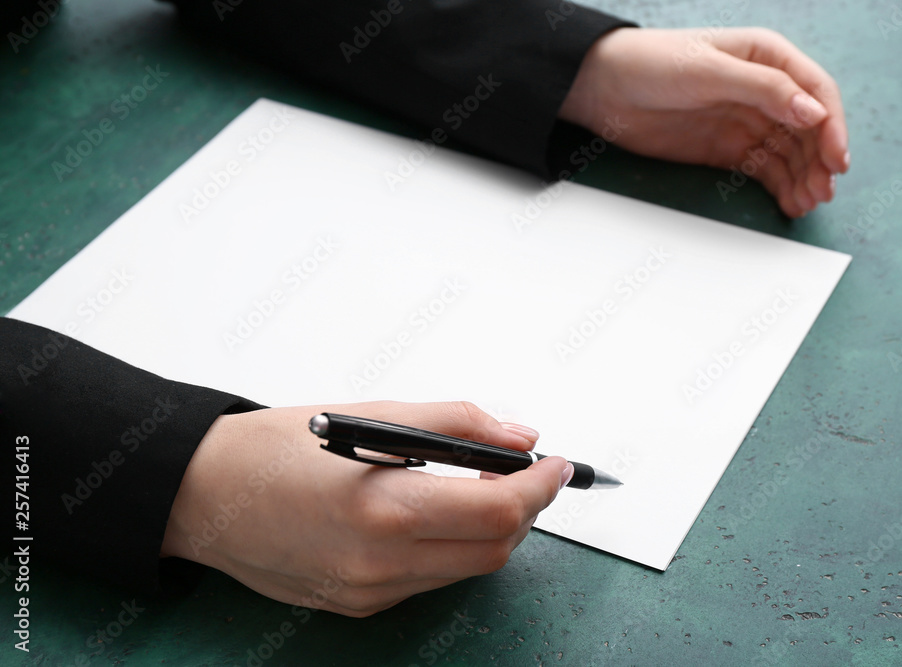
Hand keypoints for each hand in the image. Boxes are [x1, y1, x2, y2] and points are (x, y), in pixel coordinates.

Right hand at [160, 401, 570, 616]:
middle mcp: (379, 564)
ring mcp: (368, 593)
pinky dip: (450, 548)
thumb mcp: (370, 414)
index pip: (498, 511)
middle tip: (526, 473)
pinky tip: (436, 516)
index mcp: (384, 510)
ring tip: (483, 488)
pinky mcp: (358, 606)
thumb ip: (455, 423)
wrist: (201, 495)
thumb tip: (520, 435)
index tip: (557, 464)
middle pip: (493, 550)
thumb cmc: (274, 448)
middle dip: (524, 510)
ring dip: (490, 530)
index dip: (540, 486)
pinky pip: (428, 581)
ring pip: (465, 570)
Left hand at [558, 27, 849, 217]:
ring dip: (803, 177)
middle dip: (818, 160)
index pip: (816, 92)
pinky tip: (790, 203)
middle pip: (808, 128)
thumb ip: (763, 90)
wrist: (604, 88)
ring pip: (789, 152)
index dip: (832, 126)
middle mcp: (764, 89)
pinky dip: (780, 186)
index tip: (836, 160)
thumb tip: (813, 112)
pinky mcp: (728, 148)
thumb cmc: (653, 64)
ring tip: (806, 204)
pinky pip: (765, 169)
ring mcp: (747, 120)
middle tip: (822, 192)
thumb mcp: (709, 71)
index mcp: (768, 57)